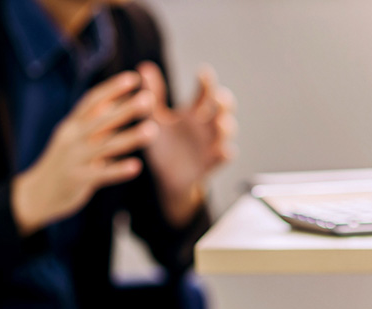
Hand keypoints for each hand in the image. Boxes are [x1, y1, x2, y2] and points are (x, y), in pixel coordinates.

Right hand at [12, 71, 157, 235]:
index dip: (112, 88)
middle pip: (101, 120)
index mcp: (72, 125)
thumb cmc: (65, 161)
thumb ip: (98, 121)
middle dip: (126, 108)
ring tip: (153, 130)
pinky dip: (118, 170)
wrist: (38, 193)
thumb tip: (119, 98)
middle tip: (149, 98)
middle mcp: (72, 137)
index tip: (134, 78)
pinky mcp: (77, 180)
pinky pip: (101, 174)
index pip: (92, 101)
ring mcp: (74, 158)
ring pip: (105, 145)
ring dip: (130, 137)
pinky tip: (137, 166)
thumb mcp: (76, 137)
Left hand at [138, 61, 236, 226]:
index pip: (205, 93)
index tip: (203, 72)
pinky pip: (224, 156)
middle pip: (223, 108)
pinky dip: (225, 153)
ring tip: (219, 123)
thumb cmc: (163, 145)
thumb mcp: (154, 119)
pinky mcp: (211, 162)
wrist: (166, 177)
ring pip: (227, 130)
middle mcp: (206, 125)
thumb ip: (152, 96)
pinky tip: (223, 151)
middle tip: (218, 98)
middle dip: (224, 102)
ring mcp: (211, 143)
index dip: (207, 82)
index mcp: (193, 112)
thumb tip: (144, 67)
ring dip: (226, 125)